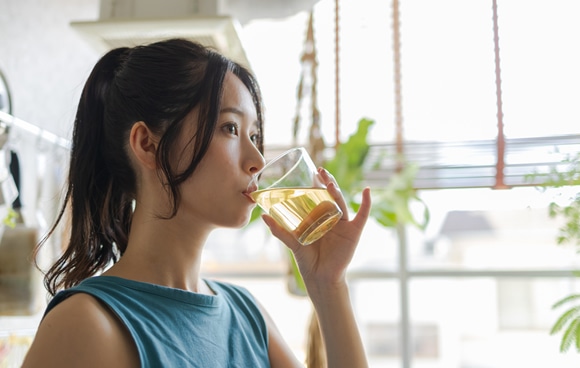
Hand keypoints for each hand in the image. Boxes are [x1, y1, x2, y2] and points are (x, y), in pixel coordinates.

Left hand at [261, 168, 371, 292]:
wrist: (320, 277)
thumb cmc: (308, 260)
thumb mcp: (293, 242)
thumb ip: (280, 230)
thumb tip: (263, 216)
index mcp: (319, 218)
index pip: (320, 197)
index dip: (318, 184)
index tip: (313, 170)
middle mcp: (332, 218)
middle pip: (331, 196)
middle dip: (327, 182)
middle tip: (320, 170)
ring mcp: (343, 225)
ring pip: (341, 203)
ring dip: (336, 190)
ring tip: (328, 181)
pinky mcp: (353, 232)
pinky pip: (362, 215)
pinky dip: (366, 203)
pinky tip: (367, 191)